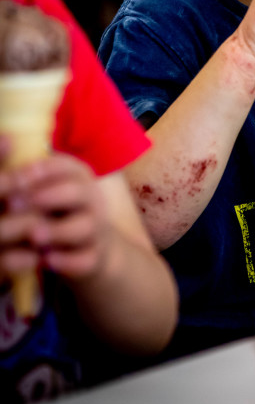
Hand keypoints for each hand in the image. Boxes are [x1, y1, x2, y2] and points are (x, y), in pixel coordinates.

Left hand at [0, 138, 107, 281]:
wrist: (91, 245)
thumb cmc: (57, 210)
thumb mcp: (45, 188)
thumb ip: (26, 176)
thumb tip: (4, 142)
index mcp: (78, 176)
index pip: (64, 166)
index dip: (40, 171)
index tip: (15, 179)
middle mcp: (90, 199)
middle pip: (77, 192)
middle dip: (46, 197)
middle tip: (14, 204)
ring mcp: (96, 229)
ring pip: (84, 227)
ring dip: (57, 230)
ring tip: (34, 234)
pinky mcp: (94, 257)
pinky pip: (86, 259)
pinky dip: (68, 261)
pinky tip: (47, 261)